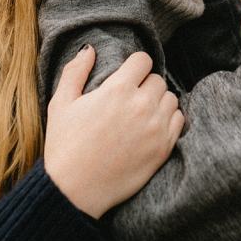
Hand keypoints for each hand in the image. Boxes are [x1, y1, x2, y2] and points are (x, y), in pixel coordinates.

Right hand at [44, 47, 183, 218]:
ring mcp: (156, 127)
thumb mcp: (61, 104)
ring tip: (141, 114)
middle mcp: (142, 105)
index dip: (134, 66)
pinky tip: (152, 128)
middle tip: (130, 99)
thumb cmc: (65, 146)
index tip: (127, 76)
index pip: (143, 60)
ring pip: (170, 98)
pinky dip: (169, 120)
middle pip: (158, 79)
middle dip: (145, 85)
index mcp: (117, 89)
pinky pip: (179, 120)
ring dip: (158, 102)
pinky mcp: (164, 148)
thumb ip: (75, 71)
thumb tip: (89, 49)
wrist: (74, 191)